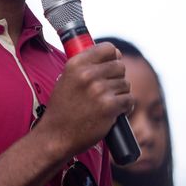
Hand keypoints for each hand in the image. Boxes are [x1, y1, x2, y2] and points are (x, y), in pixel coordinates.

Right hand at [35, 42, 132, 159]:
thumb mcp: (67, 78)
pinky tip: (114, 112)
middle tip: (107, 90)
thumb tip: (115, 54)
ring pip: (126, 84)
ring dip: (120, 94)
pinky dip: (125, 107)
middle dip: (117, 78)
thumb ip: (86, 65)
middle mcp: (87, 74)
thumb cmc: (62, 109)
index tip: (111, 66)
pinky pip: (129, 100)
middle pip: (120, 66)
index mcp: (76, 64)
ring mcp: (99, 90)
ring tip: (106, 103)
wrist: (56, 136)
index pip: (109, 49)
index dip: (113, 57)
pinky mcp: (109, 107)